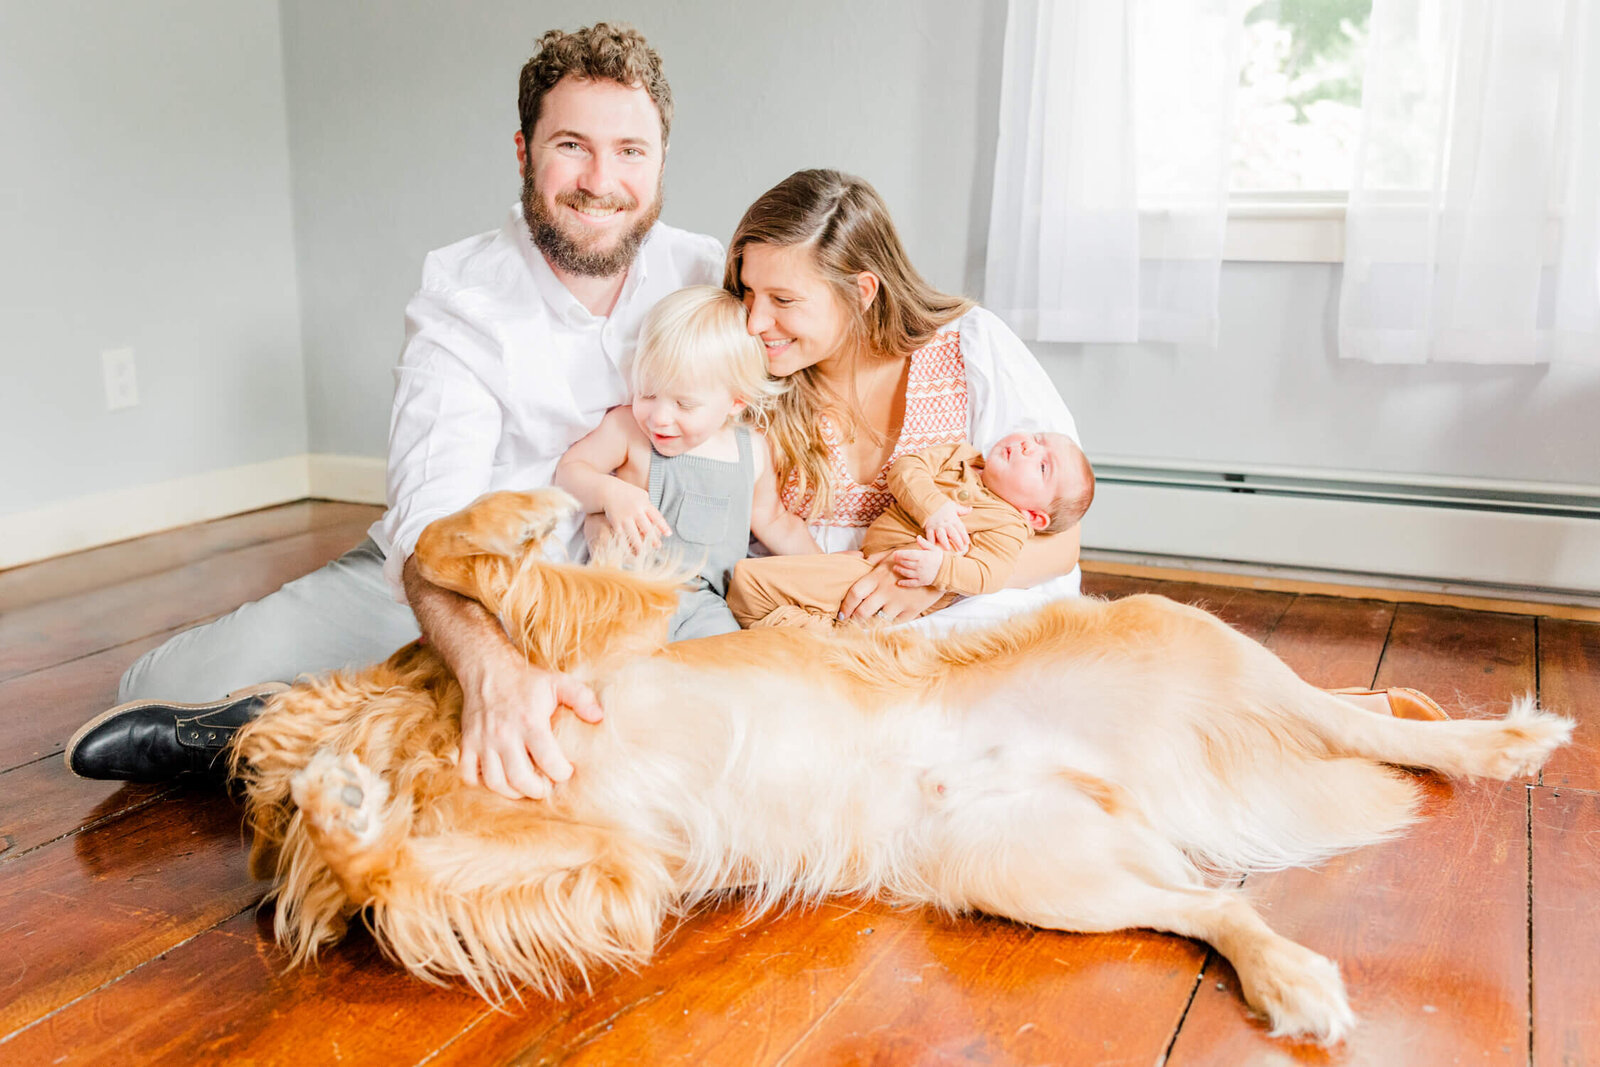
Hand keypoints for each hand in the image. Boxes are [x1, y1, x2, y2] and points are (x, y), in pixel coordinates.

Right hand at [457, 641, 602, 799]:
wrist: (487, 668)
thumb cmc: (526, 679)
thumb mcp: (558, 682)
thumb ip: (581, 698)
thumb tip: (599, 718)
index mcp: (529, 721)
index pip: (548, 760)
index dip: (561, 772)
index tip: (566, 771)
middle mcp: (504, 734)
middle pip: (519, 777)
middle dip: (537, 790)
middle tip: (546, 787)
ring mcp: (483, 740)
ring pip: (494, 781)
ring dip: (512, 792)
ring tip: (524, 788)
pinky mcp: (467, 743)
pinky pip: (467, 775)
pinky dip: (480, 784)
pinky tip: (497, 778)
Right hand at [603, 482, 671, 553]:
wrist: (607, 491)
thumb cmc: (626, 493)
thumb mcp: (640, 494)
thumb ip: (648, 506)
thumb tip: (657, 520)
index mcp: (644, 503)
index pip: (656, 517)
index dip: (663, 527)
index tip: (669, 534)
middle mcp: (636, 511)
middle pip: (647, 529)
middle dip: (653, 539)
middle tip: (658, 546)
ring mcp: (626, 517)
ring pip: (634, 536)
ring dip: (639, 546)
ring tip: (643, 554)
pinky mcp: (616, 523)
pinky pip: (623, 536)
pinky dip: (626, 544)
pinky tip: (628, 550)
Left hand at [838, 553, 943, 622]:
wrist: (939, 567)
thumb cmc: (912, 559)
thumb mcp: (891, 555)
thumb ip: (874, 560)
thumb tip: (860, 561)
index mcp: (877, 577)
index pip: (854, 594)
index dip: (845, 606)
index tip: (842, 614)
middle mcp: (886, 591)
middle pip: (862, 612)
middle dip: (853, 620)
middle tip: (850, 624)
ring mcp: (899, 603)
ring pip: (877, 621)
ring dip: (868, 625)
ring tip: (863, 627)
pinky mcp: (911, 611)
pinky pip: (894, 624)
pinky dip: (886, 626)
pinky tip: (882, 625)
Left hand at [892, 536, 943, 587]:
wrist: (948, 570)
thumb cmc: (939, 558)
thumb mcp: (933, 548)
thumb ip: (924, 543)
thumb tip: (917, 537)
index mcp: (923, 556)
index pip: (908, 555)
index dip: (900, 554)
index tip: (894, 553)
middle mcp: (920, 566)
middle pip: (906, 563)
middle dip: (898, 561)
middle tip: (894, 559)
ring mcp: (920, 574)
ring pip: (906, 572)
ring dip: (899, 570)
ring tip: (895, 568)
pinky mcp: (922, 582)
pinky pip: (911, 583)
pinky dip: (904, 583)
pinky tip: (899, 582)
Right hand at [923, 500, 971, 553]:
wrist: (930, 505)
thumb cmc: (944, 509)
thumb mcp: (954, 507)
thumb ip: (962, 510)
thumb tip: (970, 509)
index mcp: (952, 519)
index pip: (960, 528)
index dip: (964, 535)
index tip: (967, 542)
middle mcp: (945, 523)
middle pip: (952, 532)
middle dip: (957, 540)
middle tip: (961, 549)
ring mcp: (936, 526)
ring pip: (941, 534)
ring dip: (944, 541)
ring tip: (947, 549)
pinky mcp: (929, 528)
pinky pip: (930, 535)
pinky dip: (931, 541)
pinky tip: (933, 547)